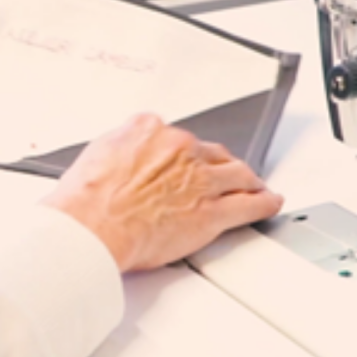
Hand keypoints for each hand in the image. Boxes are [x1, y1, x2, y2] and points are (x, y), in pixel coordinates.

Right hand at [41, 114, 282, 272]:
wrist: (93, 226)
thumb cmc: (88, 199)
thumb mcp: (96, 152)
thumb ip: (120, 145)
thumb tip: (124, 151)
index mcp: (150, 130)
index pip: (176, 134)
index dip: (181, 150)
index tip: (183, 158)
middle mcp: (180, 148)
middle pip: (211, 151)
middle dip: (216, 163)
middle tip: (217, 173)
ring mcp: (200, 179)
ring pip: (236, 173)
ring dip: (246, 179)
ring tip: (253, 185)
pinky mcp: (212, 211)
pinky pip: (249, 205)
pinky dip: (263, 203)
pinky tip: (268, 202)